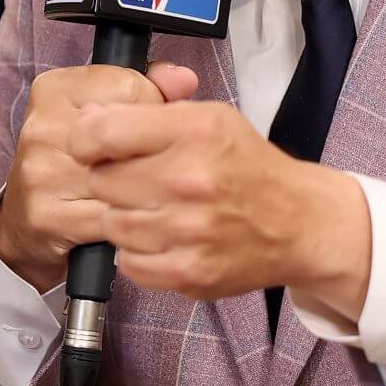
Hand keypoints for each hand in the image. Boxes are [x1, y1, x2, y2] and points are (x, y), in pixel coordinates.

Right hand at [0, 62, 201, 291]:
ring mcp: (41, 172)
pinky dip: (130, 220)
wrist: (26, 217)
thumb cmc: (73, 159)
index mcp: (55, 89)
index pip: (131, 86)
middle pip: (128, 134)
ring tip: (138, 191)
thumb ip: (148, 87)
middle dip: (148, 153)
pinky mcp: (45, 215)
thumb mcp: (104, 111)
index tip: (139, 126)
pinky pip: (111, 217)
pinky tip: (128, 215)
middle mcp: (42, 127)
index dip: (150, 109)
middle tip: (142, 164)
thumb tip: (184, 80)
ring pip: (123, 179)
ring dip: (143, 190)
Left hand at [61, 95, 374, 315]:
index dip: (87, 139)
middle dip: (110, 179)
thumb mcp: (207, 118)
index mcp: (193, 131)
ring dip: (124, 216)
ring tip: (154, 209)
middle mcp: (189, 180)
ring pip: (111, 223)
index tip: (95, 146)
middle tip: (136, 181)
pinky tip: (162, 237)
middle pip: (100, 181)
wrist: (298, 223)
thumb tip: (88, 115)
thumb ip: (147, 112)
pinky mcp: (189, 272)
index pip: (101, 133)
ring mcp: (188, 231)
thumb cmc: (247, 167)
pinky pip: (128, 263)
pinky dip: (137, 252)